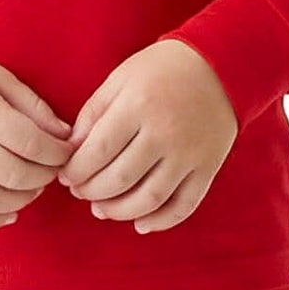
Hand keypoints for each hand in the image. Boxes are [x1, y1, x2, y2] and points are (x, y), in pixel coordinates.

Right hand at [0, 48, 77, 231]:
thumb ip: (33, 107)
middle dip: (45, 176)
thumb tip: (65, 136)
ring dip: (23, 200)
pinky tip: (9, 213)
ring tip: (33, 188)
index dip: (57, 153)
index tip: (65, 152)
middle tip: (52, 169)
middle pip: (17, 176)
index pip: (32, 144)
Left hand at [57, 39, 238, 233]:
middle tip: (80, 192)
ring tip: (101, 209)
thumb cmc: (163, 69)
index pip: (98, 151)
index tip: (66, 176)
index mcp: (138, 105)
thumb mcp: (121, 78)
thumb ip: (93, 113)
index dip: (76, 171)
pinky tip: (140, 224)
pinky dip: (161, 222)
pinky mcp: (208, 167)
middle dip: (91, 192)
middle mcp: (165, 132)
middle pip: (119, 179)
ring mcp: (189, 153)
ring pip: (149, 199)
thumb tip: (71, 152)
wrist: (222, 64)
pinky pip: (184, 205)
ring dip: (118, 212)